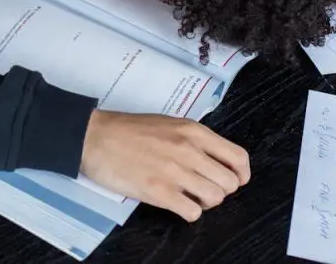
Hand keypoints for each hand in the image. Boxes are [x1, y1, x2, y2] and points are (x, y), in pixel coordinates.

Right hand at [80, 110, 249, 222]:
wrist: (94, 137)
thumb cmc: (126, 130)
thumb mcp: (168, 123)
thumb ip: (192, 139)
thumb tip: (214, 159)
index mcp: (193, 131)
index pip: (238, 157)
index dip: (241, 174)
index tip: (235, 180)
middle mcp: (188, 150)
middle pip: (230, 182)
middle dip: (220, 190)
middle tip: (204, 189)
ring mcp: (175, 171)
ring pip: (215, 199)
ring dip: (205, 202)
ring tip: (189, 196)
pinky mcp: (159, 191)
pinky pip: (193, 212)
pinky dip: (189, 213)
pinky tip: (176, 203)